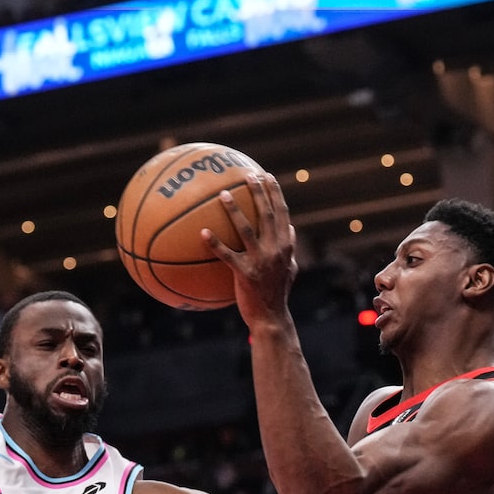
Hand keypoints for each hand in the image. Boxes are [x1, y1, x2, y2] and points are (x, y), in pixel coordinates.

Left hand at [203, 173, 297, 325]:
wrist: (271, 318)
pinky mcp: (245, 273)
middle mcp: (276, 250)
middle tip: (247, 175)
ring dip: (235, 210)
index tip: (267, 176)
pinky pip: (227, 255)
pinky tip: (202, 232)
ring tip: (222, 194)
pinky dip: (215, 243)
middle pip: (267, 215)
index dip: (275, 194)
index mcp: (286, 246)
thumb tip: (291, 228)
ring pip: (246, 230)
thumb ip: (291, 248)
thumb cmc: (277, 293)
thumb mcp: (290, 269)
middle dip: (258, 193)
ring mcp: (261, 261)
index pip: (282, 214)